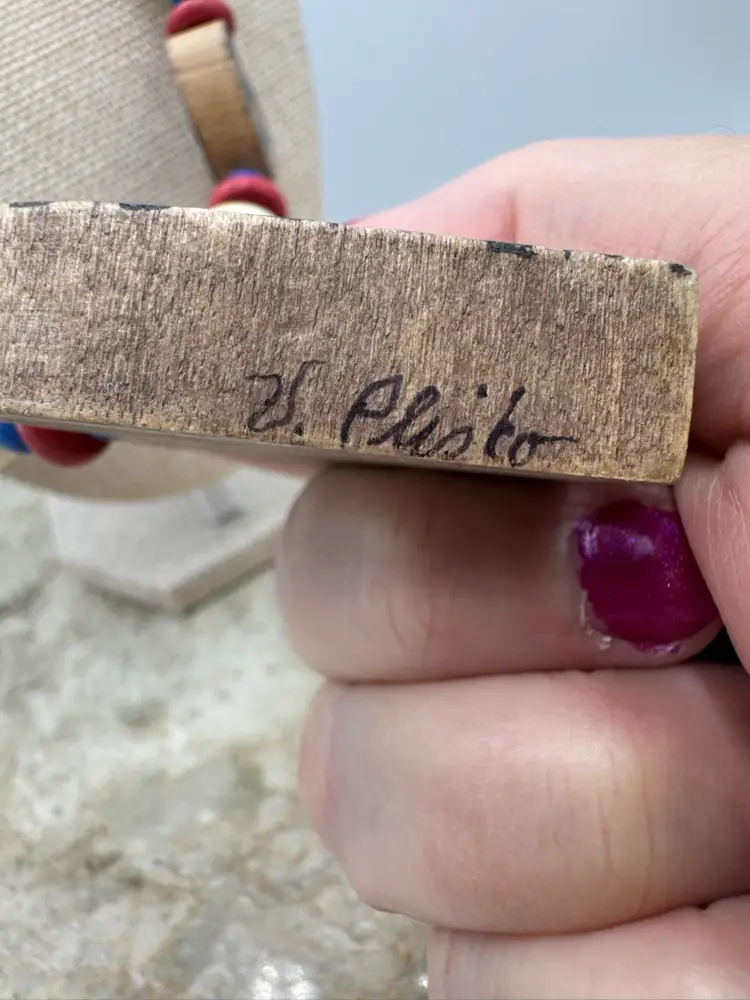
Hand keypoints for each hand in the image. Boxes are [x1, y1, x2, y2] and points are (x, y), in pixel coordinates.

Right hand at [281, 137, 749, 998]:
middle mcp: (526, 622)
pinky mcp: (548, 970)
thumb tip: (364, 252)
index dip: (342, 406)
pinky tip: (731, 927)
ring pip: (361, 795)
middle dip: (471, 602)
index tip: (387, 414)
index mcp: (575, 468)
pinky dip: (616, 972)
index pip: (357, 409)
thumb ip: (598, 238)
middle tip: (674, 608)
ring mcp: (523, 810)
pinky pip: (474, 980)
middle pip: (327, 597)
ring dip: (572, 799)